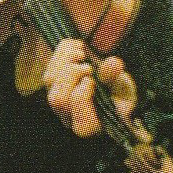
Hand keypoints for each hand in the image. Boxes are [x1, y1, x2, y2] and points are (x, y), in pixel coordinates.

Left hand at [43, 39, 172, 172]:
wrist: (112, 88)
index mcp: (90, 125)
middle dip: (71, 77)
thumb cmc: (120, 94)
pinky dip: (62, 53)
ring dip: (64, 61)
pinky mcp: (52, 85)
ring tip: (82, 53)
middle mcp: (68, 116)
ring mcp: (58, 100)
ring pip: (49, 81)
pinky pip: (49, 67)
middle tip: (88, 66)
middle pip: (58, 100)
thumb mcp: (124, 89)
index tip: (91, 81)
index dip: (81, 98)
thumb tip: (113, 63)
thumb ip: (117, 79)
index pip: (80, 123)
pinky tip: (78, 47)